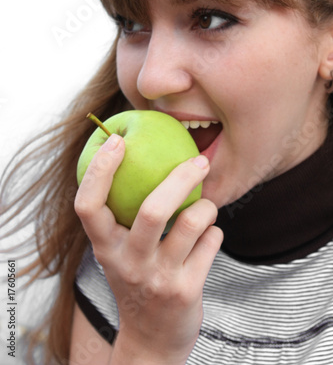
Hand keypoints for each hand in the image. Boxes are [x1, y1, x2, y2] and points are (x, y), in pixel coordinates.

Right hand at [75, 133, 222, 363]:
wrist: (151, 340)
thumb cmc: (137, 279)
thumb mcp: (120, 251)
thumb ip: (123, 215)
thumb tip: (138, 157)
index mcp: (105, 246)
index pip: (88, 205)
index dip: (99, 170)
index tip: (117, 140)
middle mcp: (127, 262)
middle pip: (153, 209)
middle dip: (181, 177)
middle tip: (200, 159)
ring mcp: (158, 278)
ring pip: (193, 222)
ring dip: (206, 205)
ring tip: (204, 206)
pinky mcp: (186, 291)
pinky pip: (212, 241)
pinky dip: (214, 231)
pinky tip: (207, 237)